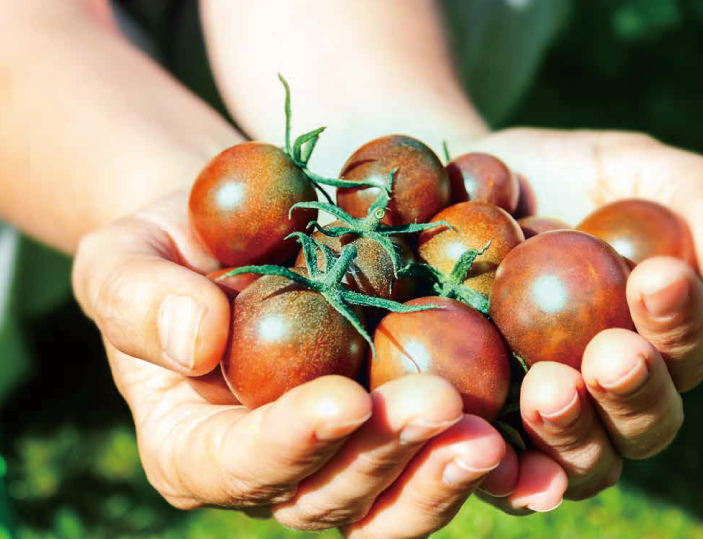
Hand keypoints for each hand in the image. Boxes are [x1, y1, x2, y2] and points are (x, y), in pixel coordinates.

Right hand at [71, 191, 515, 537]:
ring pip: (395, 500)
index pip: (239, 464)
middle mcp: (276, 474)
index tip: (343, 400)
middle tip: (439, 407)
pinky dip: (491, 463)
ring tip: (493, 434)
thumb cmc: (170, 249)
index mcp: (199, 449)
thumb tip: (194, 340)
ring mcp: (343, 459)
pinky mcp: (398, 432)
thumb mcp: (125, 259)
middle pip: (331, 498)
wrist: (238, 239)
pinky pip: (441, 460)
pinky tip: (535, 443)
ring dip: (443, 474)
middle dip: (385, 459)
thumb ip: (141, 300)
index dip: (289, 443)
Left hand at [464, 128, 702, 505]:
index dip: (683, 320)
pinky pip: (501, 470)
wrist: (449, 190)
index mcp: (656, 335)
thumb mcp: (622, 164)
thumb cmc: (548, 174)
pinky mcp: (485, 433)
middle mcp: (611, 393)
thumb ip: (692, 195)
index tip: (660, 278)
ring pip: (584, 459)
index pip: (690, 347)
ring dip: (575, 432)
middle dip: (635, 390)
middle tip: (611, 353)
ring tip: (549, 388)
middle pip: (646, 421)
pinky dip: (505, 472)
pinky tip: (487, 445)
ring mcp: (549, 422)